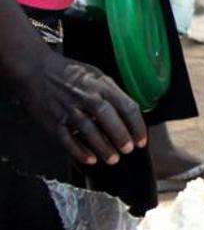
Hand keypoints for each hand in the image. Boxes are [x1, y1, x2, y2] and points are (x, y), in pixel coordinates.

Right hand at [14, 51, 146, 166]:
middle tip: (128, 150)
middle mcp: (86, 96)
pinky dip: (79, 151)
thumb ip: (113, 94)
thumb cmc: (70, 74)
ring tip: (113, 158)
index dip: (137, 126)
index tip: (142, 140)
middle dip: (121, 136)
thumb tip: (130, 115)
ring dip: (103, 147)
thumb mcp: (97, 76)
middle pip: (108, 118)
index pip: (127, 106)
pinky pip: (67, 139)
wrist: (36, 69)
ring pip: (88, 130)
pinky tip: (90, 159)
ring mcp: (68, 109)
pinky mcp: (52, 120)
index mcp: (102, 86)